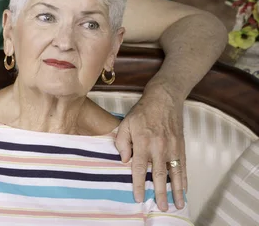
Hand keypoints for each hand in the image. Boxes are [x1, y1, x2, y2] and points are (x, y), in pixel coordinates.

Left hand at [115, 83, 186, 211]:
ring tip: (178, 205)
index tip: (138, 197)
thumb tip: (124, 161)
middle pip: (159, 175)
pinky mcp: (181, 146)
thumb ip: (122, 142)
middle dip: (160, 193)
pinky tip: (184, 189)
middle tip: (161, 207)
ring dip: (176, 190)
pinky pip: (183, 166)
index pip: (139, 168)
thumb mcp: (125, 124)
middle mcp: (158, 147)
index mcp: (142, 142)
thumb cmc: (142, 112)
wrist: (163, 99)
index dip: (138, 184)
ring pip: (175, 173)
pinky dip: (184, 179)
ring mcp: (172, 147)